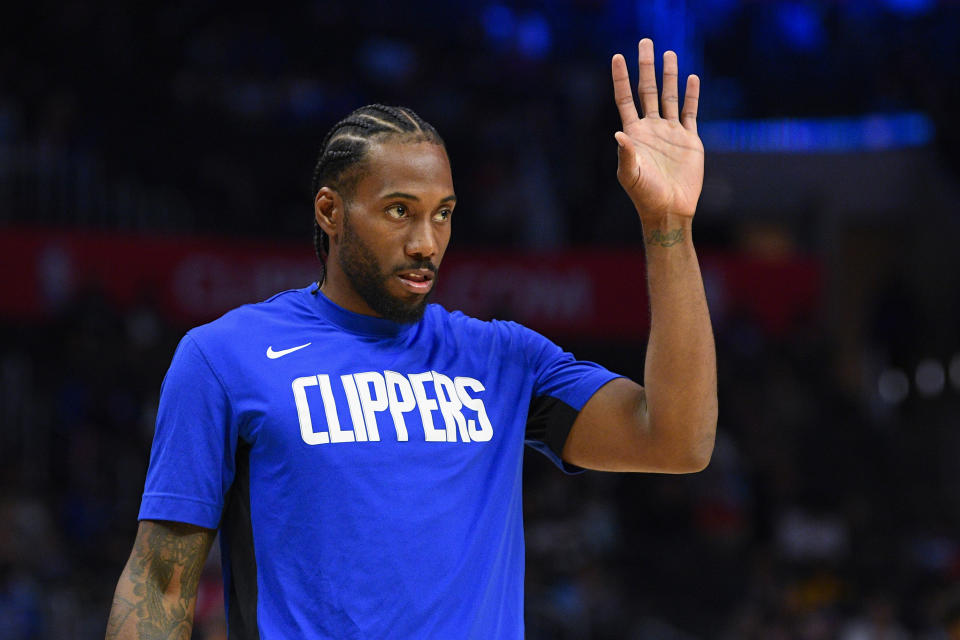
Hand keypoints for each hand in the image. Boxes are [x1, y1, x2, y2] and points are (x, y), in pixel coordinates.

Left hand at [612, 38, 702, 220]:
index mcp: (634, 133)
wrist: (670, 210)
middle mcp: (651, 129)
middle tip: (645, 43)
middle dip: (646, 67)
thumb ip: (626, 155)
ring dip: (669, 75)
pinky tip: (691, 79)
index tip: (617, 57)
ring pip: (669, 96)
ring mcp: (670, 132)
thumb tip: (619, 134)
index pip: (625, 99)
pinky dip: (691, 95)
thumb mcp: (631, 175)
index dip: (620, 78)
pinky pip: (690, 112)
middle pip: (647, 90)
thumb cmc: (645, 195)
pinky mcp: (689, 139)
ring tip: (669, 54)